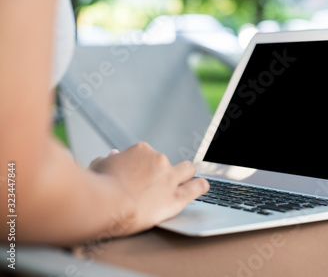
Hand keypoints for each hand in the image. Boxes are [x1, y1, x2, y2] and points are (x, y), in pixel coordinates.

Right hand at [89, 142, 208, 234]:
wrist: (106, 204)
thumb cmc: (98, 185)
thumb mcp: (98, 166)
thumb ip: (108, 160)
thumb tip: (112, 156)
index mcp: (141, 150)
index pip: (145, 155)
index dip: (140, 167)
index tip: (134, 177)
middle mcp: (158, 159)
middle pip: (165, 162)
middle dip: (162, 170)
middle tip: (152, 184)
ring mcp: (169, 177)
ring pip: (187, 169)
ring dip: (186, 175)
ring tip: (183, 182)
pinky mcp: (176, 197)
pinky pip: (196, 188)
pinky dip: (200, 187)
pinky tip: (202, 187)